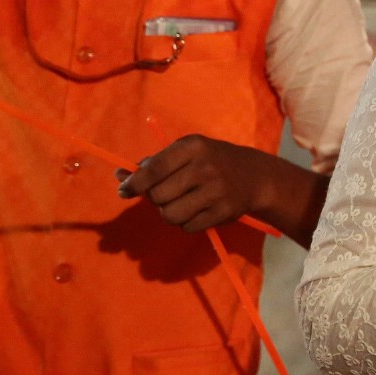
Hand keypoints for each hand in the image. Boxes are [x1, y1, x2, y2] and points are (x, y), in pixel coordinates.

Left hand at [117, 135, 276, 233]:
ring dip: (169, 213)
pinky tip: (197, 211)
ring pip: (170, 215)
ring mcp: (216, 191)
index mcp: (193, 147)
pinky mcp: (223, 212)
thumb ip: (155, 163)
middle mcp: (205, 168)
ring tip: (181, 204)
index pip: (154, 169)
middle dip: (156, 199)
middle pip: (158, 196)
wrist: (255, 176)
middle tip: (166, 194)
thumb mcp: (187, 152)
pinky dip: (186, 223)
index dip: (134, 183)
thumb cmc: (212, 160)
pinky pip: (188, 227)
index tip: (124, 191)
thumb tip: (120, 175)